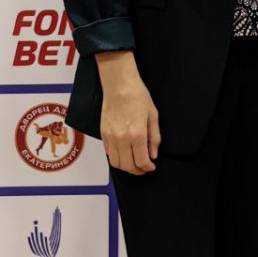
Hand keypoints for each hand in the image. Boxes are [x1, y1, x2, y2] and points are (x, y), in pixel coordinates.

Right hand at [96, 50, 160, 174]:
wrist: (119, 85)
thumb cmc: (138, 96)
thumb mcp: (153, 116)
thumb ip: (154, 138)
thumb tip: (153, 155)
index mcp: (137, 134)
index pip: (141, 161)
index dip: (148, 168)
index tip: (152, 167)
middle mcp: (122, 139)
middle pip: (127, 166)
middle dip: (137, 171)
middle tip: (144, 169)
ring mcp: (111, 137)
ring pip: (116, 163)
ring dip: (125, 167)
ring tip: (134, 163)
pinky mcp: (103, 134)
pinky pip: (108, 153)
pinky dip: (116, 158)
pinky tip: (124, 154)